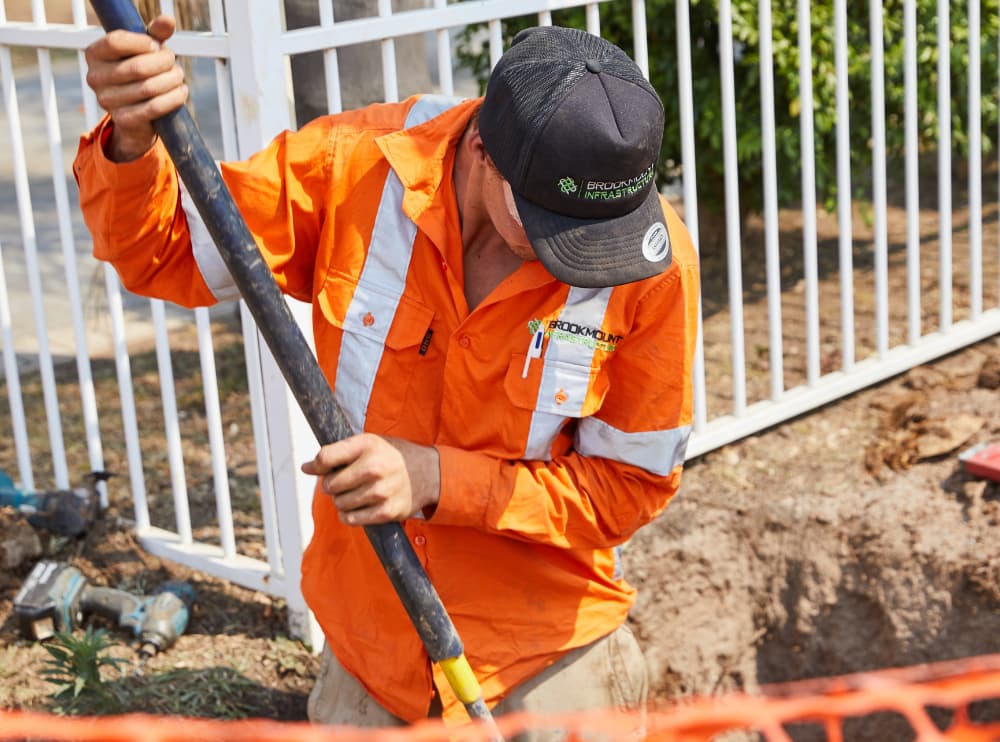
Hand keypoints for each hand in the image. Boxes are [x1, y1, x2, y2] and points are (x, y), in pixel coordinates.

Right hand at [83, 14, 186, 161]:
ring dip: (172, 80)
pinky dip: (173, 98)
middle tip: (174, 63)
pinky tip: (181, 92)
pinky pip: (155, 107)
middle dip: (164, 63)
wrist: (137, 115)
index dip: (142, 42)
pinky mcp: (123, 120)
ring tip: (178, 76)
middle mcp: (94, 77)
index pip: (115, 42)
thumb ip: (155, 34)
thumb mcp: (145, 51)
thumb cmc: (140, 73)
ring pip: (149, 87)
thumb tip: (168, 20)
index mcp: (94, 54)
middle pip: (137, 67)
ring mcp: (106, 101)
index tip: (157, 46)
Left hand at [301, 434, 440, 525]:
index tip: (319, 468)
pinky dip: (350, 515)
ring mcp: (381, 492)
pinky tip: (360, 506)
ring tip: (356, 493)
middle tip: (345, 482)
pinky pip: (351, 520)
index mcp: (367, 445)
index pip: (325, 457)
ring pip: (339, 504)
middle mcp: (374, 467)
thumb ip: (337, 453)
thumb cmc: (391, 456)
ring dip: (342, 501)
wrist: (428, 473)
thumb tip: (306, 468)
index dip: (317, 465)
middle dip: (332, 485)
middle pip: (329, 485)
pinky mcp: (386, 512)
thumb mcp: (368, 444)